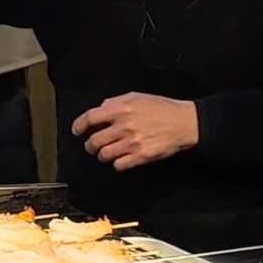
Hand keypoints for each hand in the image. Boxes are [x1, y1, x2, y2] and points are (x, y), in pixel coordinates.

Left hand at [71, 93, 198, 171]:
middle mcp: (124, 126)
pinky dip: (117, 163)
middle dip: (89, 146)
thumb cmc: (161, 107)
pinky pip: (119, 165)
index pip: (91, 118)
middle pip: (94, 141)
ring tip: (106, 153)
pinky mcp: (141, 156)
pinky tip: (121, 159)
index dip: (79, 125)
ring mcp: (132, 142)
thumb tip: (99, 109)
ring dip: (102, 155)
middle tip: (91, 146)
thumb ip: (115, 102)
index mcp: (121, 108)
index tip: (77, 131)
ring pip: (104, 155)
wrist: (184, 122)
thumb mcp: (137, 96)